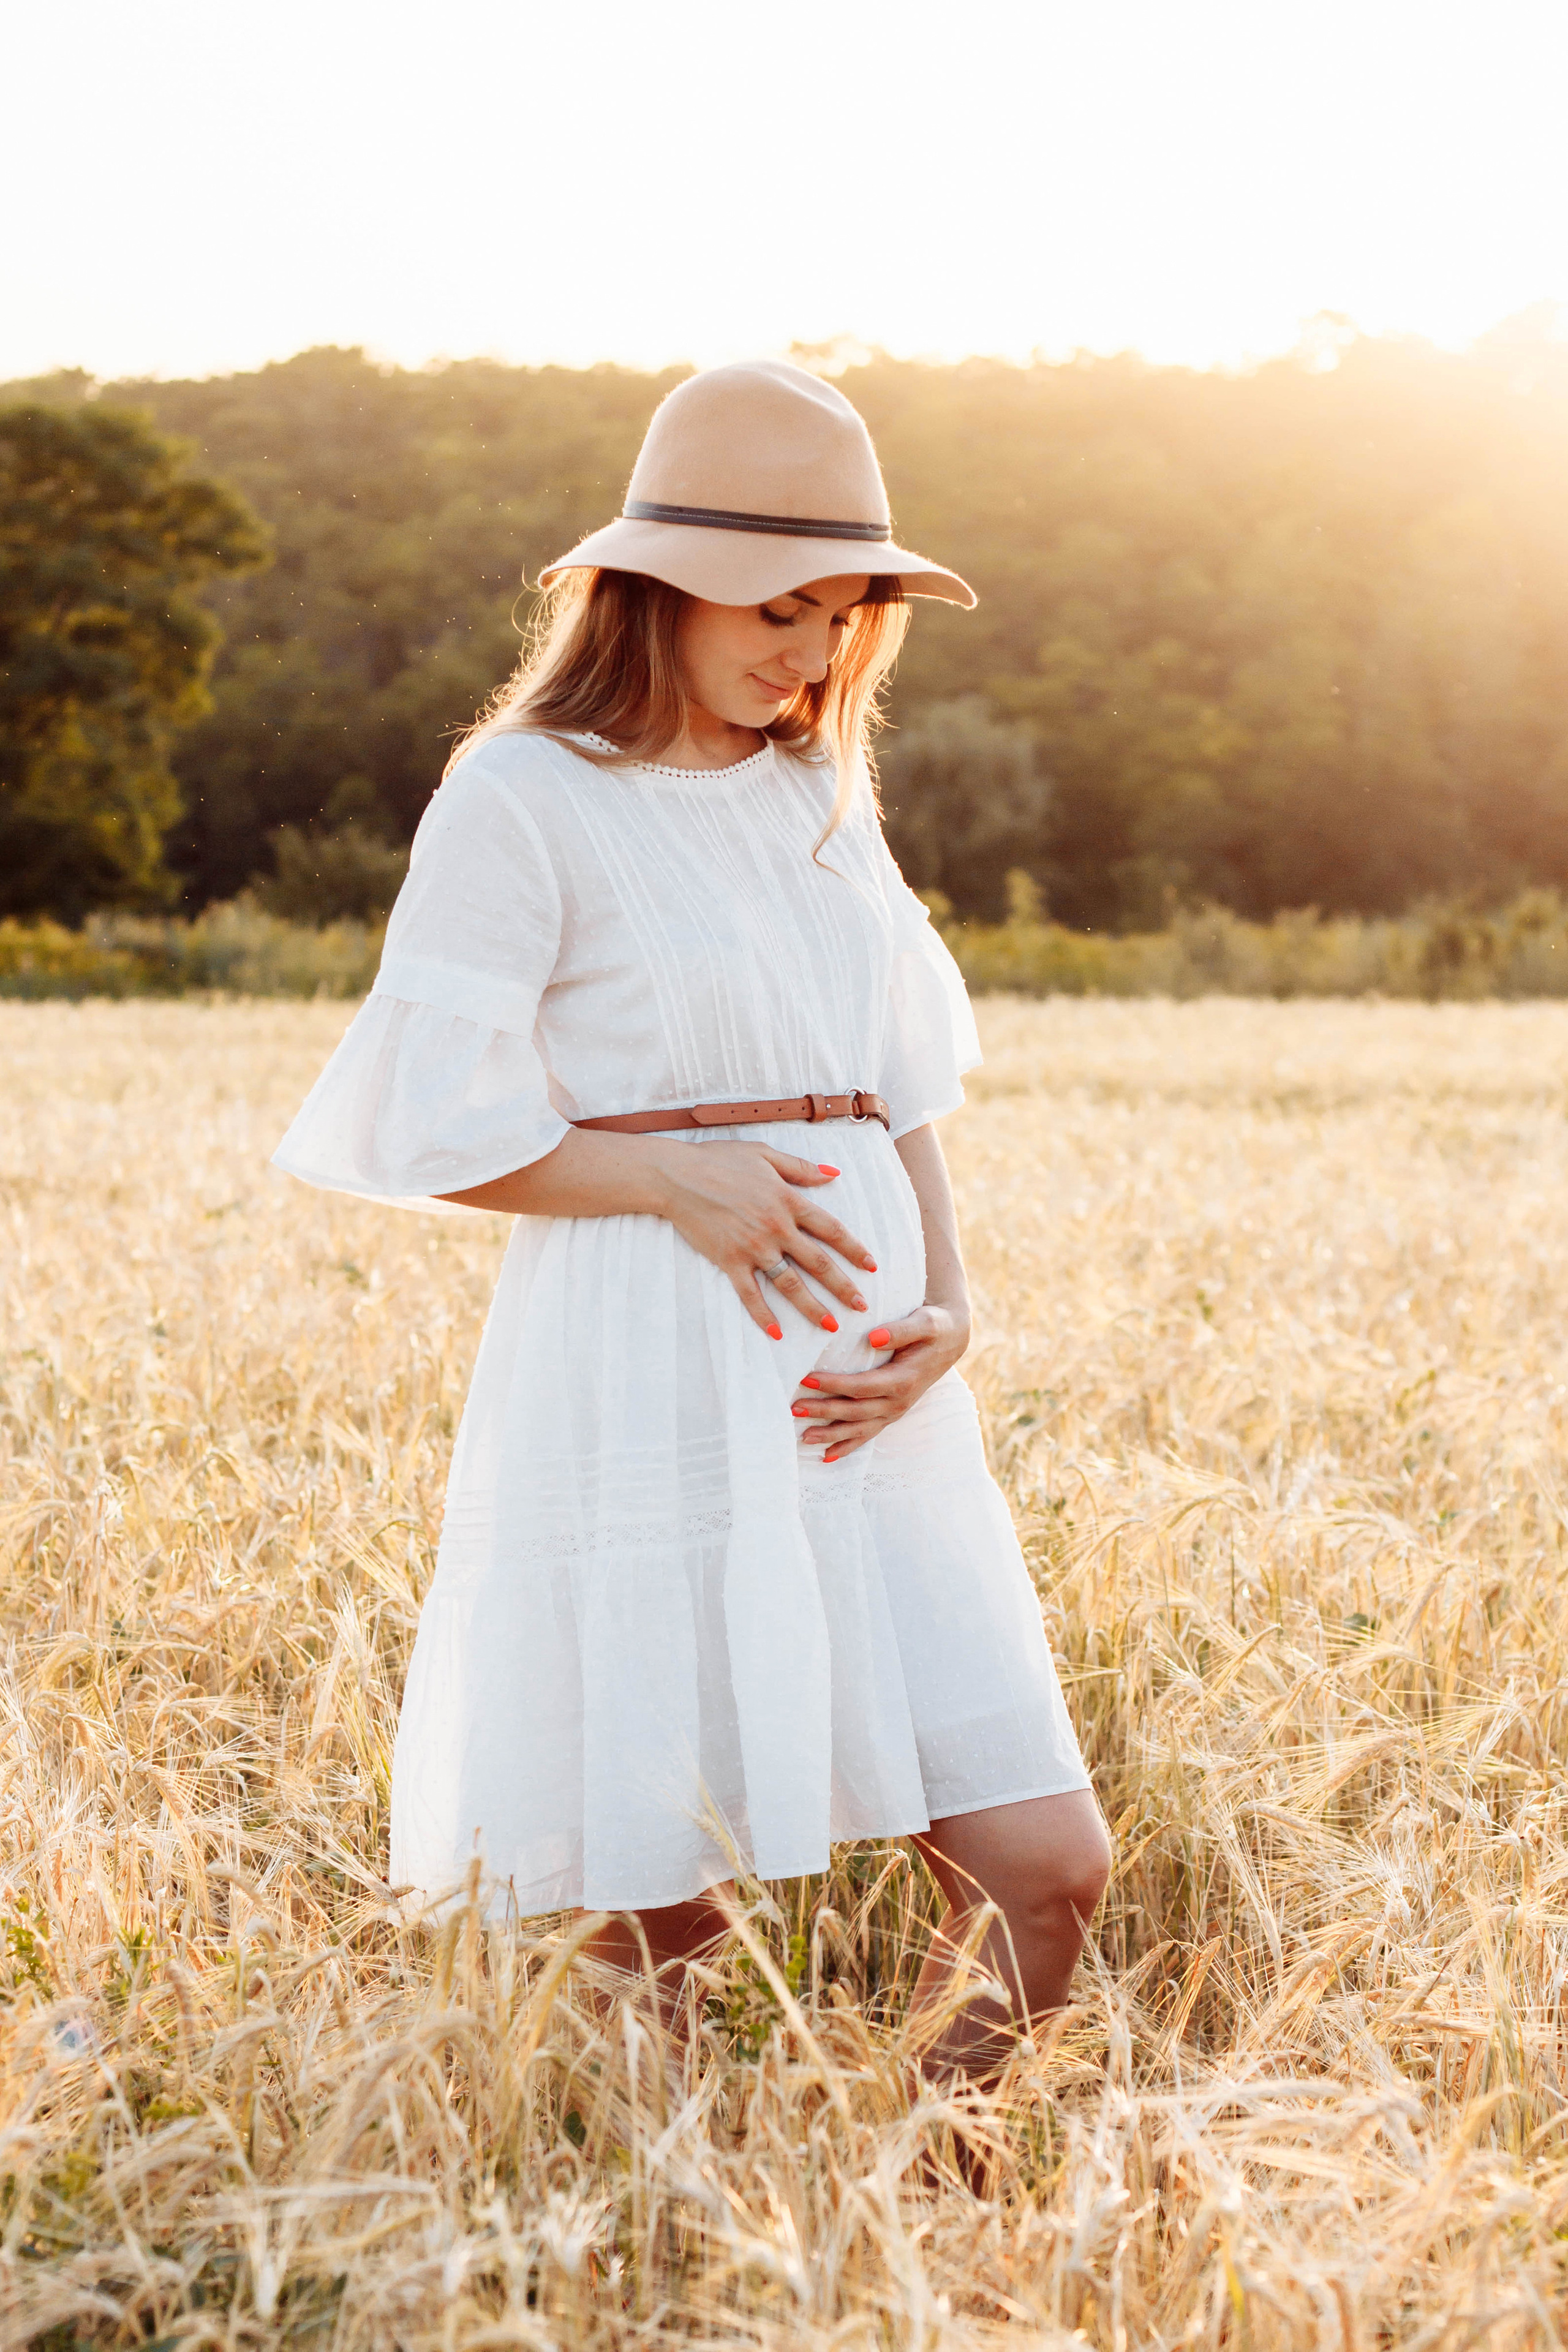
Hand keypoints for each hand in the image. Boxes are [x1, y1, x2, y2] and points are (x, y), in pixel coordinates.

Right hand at [650, 1140, 878, 1340]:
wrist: (677, 1176)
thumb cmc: (720, 1159)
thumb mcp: (765, 1155)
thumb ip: (801, 1168)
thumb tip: (834, 1174)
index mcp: (789, 1201)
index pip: (832, 1230)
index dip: (854, 1249)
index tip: (871, 1266)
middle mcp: (777, 1228)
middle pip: (818, 1262)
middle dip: (842, 1287)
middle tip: (860, 1306)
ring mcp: (753, 1247)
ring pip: (790, 1283)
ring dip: (812, 1307)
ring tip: (830, 1327)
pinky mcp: (729, 1261)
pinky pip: (750, 1294)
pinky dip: (763, 1315)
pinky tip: (777, 1333)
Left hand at [791, 1298, 970, 1460]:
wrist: (950, 1340)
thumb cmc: (934, 1327)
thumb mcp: (925, 1322)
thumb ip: (901, 1330)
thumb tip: (873, 1338)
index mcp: (903, 1380)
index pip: (862, 1387)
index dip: (834, 1385)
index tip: (806, 1378)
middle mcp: (898, 1402)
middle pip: (855, 1412)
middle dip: (824, 1411)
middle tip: (794, 1408)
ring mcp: (894, 1411)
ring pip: (859, 1429)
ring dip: (831, 1435)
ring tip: (803, 1438)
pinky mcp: (890, 1413)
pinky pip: (867, 1435)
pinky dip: (847, 1446)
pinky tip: (826, 1456)